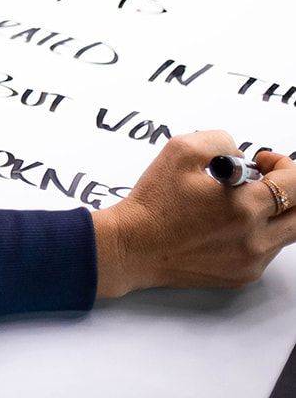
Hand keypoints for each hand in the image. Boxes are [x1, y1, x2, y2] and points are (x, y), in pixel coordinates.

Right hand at [92, 131, 295, 297]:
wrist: (135, 246)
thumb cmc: (155, 201)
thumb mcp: (181, 149)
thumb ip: (221, 140)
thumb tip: (241, 155)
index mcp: (243, 207)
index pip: (295, 186)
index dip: (284, 165)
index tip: (263, 160)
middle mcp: (254, 239)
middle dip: (289, 189)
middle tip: (264, 178)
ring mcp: (251, 261)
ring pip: (286, 233)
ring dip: (273, 210)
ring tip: (240, 199)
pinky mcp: (242, 275)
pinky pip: (267, 249)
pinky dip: (257, 230)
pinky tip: (227, 221)